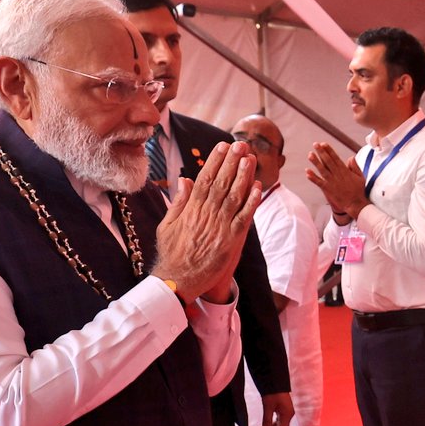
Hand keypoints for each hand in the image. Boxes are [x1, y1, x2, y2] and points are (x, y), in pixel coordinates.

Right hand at [153, 141, 260, 302]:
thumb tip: (185, 179)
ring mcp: (219, 227)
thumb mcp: (167, 225)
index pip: (205, 179)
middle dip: (232, 162)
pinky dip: (251, 202)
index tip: (222, 146)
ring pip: (234, 196)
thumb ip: (178, 202)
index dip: (215, 161)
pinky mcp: (230, 241)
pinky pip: (244, 218)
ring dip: (243, 176)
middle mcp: (206, 215)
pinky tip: (258, 187)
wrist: (177, 281)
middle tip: (240, 144)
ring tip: (250, 158)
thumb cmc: (171, 254)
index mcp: (191, 209)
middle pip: (221, 183)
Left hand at [256, 393, 293, 425]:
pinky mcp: (283, 410)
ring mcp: (286, 412)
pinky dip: (271, 424)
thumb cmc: (273, 392)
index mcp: (287, 414)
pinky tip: (263, 425)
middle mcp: (289, 415)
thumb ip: (266, 420)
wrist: (275, 381)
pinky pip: (278, 421)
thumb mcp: (268, 407)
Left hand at [306, 143, 368, 218]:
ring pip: (323, 170)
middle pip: (328, 161)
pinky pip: (319, 182)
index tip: (323, 144)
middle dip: (321, 152)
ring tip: (310, 154)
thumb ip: (355, 166)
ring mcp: (332, 182)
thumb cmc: (359, 191)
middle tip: (315, 144)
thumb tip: (350, 157)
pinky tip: (307, 172)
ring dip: (316, 162)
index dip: (329, 150)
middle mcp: (338, 175)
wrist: (356, 204)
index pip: (335, 158)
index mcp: (345, 170)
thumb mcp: (360, 176)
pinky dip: (313, 177)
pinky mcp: (328, 190)